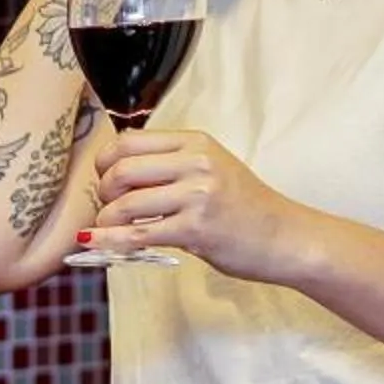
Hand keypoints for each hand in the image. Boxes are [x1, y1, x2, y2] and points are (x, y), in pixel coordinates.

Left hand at [83, 126, 311, 283]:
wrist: (285, 237)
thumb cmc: (247, 208)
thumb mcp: (212, 170)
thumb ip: (172, 167)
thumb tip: (120, 177)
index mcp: (196, 143)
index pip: (130, 140)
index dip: (106, 160)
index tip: (104, 178)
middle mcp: (196, 164)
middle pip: (122, 168)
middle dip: (103, 191)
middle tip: (108, 206)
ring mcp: (197, 196)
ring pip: (126, 203)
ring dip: (107, 220)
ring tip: (109, 228)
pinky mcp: (196, 229)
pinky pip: (139, 235)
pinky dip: (112, 241)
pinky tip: (98, 243)